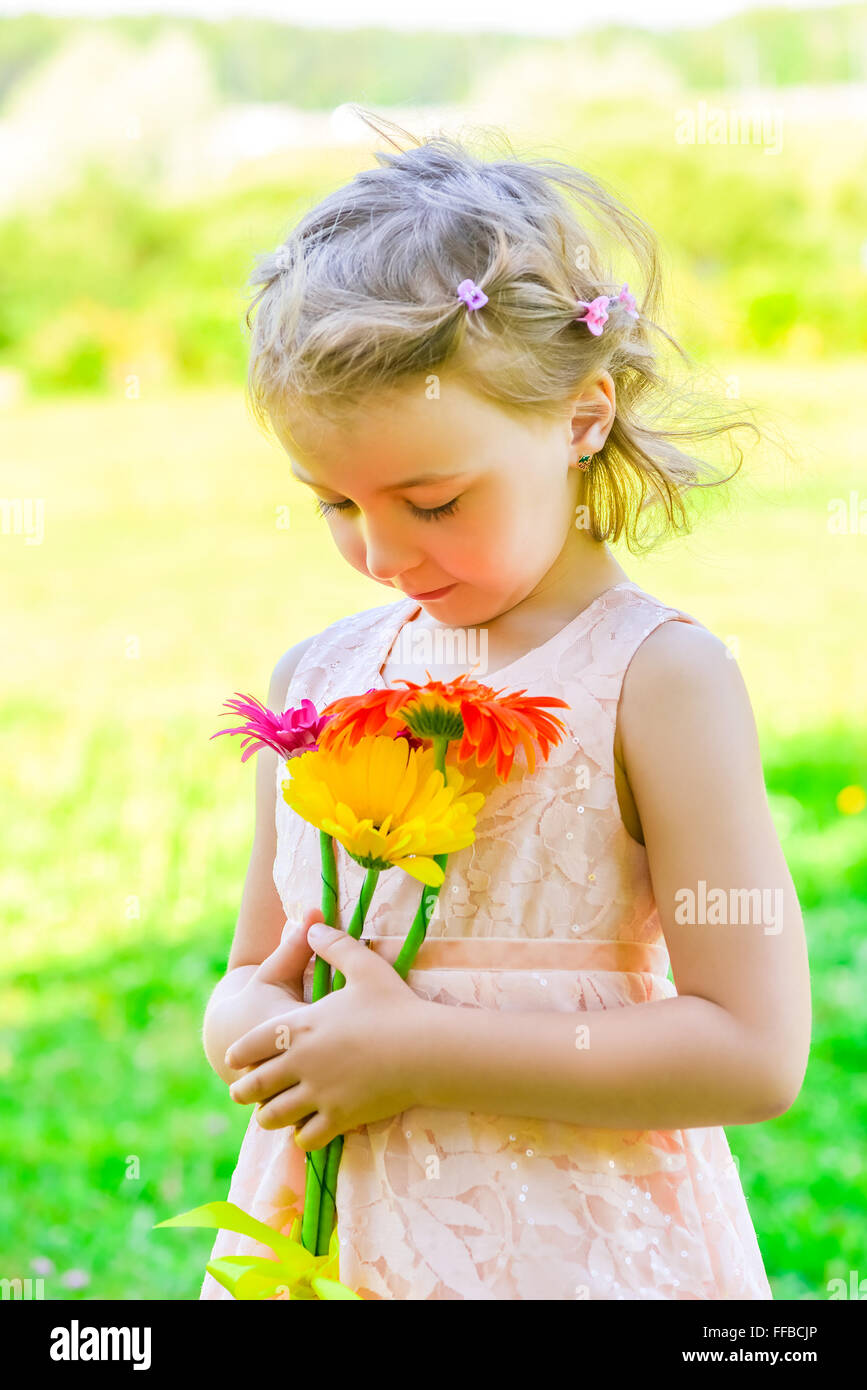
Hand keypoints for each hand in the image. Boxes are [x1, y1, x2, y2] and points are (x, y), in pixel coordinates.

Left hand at [225, 922, 427, 1150]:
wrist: (426, 1050)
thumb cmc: (395, 1006)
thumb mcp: (365, 967)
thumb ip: (334, 945)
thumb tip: (311, 924)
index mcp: (300, 1028)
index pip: (251, 1046)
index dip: (239, 1053)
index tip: (235, 1058)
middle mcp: (302, 1064)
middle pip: (255, 1086)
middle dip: (244, 1090)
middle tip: (240, 1093)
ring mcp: (320, 1095)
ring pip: (274, 1117)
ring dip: (269, 1116)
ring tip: (269, 1114)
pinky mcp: (340, 1118)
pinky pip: (307, 1138)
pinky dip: (302, 1136)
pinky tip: (305, 1130)